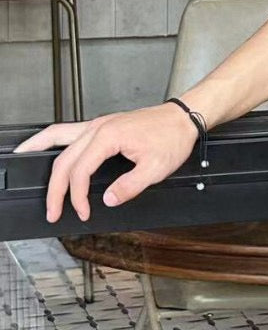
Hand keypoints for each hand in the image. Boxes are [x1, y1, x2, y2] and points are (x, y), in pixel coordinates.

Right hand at [15, 103, 198, 222]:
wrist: (184, 117)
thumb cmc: (172, 136)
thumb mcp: (156, 168)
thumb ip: (129, 187)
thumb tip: (108, 200)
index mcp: (108, 137)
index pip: (80, 171)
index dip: (77, 196)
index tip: (82, 212)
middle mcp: (98, 127)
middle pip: (64, 159)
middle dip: (55, 189)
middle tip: (52, 211)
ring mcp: (98, 124)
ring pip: (58, 137)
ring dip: (39, 152)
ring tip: (21, 161)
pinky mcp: (102, 125)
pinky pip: (68, 131)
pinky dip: (53, 141)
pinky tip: (49, 148)